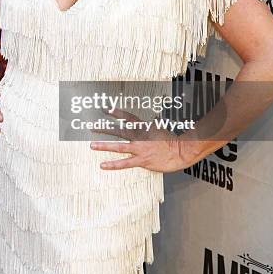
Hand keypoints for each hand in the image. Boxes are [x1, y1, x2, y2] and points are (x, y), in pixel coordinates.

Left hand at [89, 107, 207, 172]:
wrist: (180, 152)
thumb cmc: (170, 140)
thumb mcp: (160, 127)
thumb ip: (153, 122)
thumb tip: (153, 116)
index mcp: (144, 127)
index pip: (128, 118)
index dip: (117, 113)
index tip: (106, 108)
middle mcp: (140, 137)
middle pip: (120, 131)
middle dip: (105, 128)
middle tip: (93, 126)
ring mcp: (140, 149)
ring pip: (119, 146)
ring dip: (105, 146)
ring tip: (92, 145)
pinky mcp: (142, 161)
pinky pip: (125, 163)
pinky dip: (113, 164)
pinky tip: (103, 165)